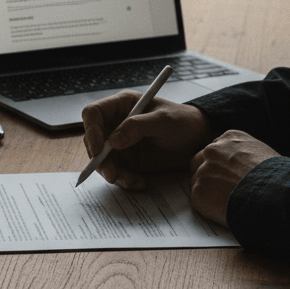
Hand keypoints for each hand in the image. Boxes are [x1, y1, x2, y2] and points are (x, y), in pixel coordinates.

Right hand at [81, 91, 214, 189]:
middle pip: (93, 140)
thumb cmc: (183, 122)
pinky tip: (140, 183)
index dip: (91, 130)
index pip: (93, 114)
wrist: (199, 141)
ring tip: (130, 181)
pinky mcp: (127, 160)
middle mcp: (115, 124)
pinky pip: (116, 172)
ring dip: (112, 173)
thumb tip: (114, 140)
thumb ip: (138, 126)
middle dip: (100, 159)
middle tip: (112, 174)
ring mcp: (119, 143)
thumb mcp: (164, 120)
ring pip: (102, 160)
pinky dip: (125, 180)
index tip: (100, 149)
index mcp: (121, 105)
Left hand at [189, 130, 278, 224]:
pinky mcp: (198, 191)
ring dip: (209, 192)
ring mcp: (203, 170)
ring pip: (198, 181)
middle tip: (221, 190)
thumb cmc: (278, 178)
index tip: (228, 174)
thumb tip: (242, 166)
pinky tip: (225, 210)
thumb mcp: (264, 154)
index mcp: (230, 138)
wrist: (275, 195)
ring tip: (229, 202)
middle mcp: (212, 150)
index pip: (217, 149)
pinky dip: (209, 207)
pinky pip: (198, 200)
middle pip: (200, 161)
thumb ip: (245, 154)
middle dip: (209, 175)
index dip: (221, 164)